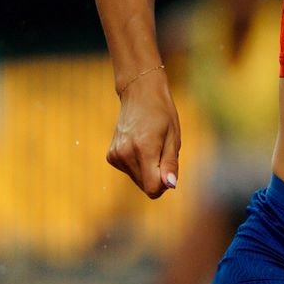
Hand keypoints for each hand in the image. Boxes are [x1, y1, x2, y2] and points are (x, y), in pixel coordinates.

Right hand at [107, 72, 180, 198]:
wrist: (139, 94)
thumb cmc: (162, 114)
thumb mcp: (174, 138)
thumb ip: (171, 164)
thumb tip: (170, 185)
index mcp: (143, 149)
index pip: (152, 188)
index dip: (164, 184)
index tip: (169, 168)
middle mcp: (125, 154)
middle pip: (145, 185)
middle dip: (157, 176)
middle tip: (162, 153)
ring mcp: (115, 155)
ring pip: (137, 180)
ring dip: (148, 170)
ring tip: (151, 146)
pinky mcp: (110, 156)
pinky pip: (129, 171)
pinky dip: (137, 164)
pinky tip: (139, 145)